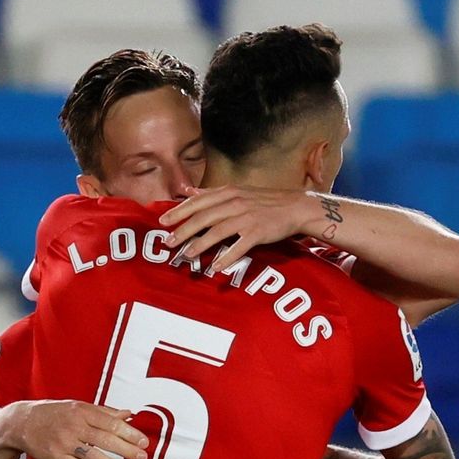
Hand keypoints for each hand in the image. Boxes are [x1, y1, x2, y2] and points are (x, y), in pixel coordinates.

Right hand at [6, 400, 149, 458]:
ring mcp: (64, 442)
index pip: (111, 423)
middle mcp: (74, 426)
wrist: (22, 423)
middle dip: (126, 449)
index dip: (129, 433)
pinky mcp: (56, 457)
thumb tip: (128, 414)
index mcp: (82, 411)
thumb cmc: (55, 414)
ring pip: (93, 455)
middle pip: (105, 439)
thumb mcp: (78, 407)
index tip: (144, 441)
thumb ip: (104, 412)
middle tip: (142, 457)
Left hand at [161, 185, 320, 273]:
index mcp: (228, 192)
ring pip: (218, 231)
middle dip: (184, 230)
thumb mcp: (237, 191)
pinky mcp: (258, 232)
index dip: (179, 212)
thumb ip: (211, 193)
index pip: (198, 202)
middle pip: (203, 217)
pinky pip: (239, 246)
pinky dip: (227, 257)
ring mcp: (247, 217)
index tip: (162, 222)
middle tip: (169, 242)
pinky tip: (216, 267)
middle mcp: (235, 203)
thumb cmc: (265, 200)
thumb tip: (188, 191)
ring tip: (187, 255)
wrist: (295, 206)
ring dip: (200, 244)